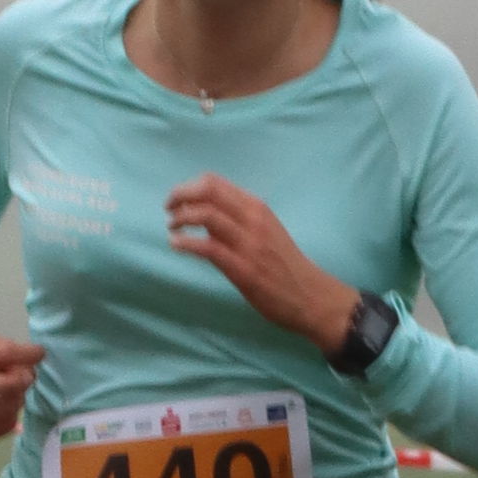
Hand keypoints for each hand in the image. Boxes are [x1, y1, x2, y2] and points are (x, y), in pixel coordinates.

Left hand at [164, 175, 355, 357]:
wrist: (310, 295)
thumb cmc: (284, 265)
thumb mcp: (264, 232)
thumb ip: (236, 221)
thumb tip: (203, 218)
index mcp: (256, 207)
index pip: (215, 182)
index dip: (188, 187)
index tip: (177, 199)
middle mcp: (253, 219)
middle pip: (208, 190)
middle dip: (180, 195)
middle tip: (168, 209)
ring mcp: (249, 243)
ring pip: (206, 214)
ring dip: (181, 218)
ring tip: (172, 227)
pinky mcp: (243, 268)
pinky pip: (208, 247)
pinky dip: (186, 243)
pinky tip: (176, 245)